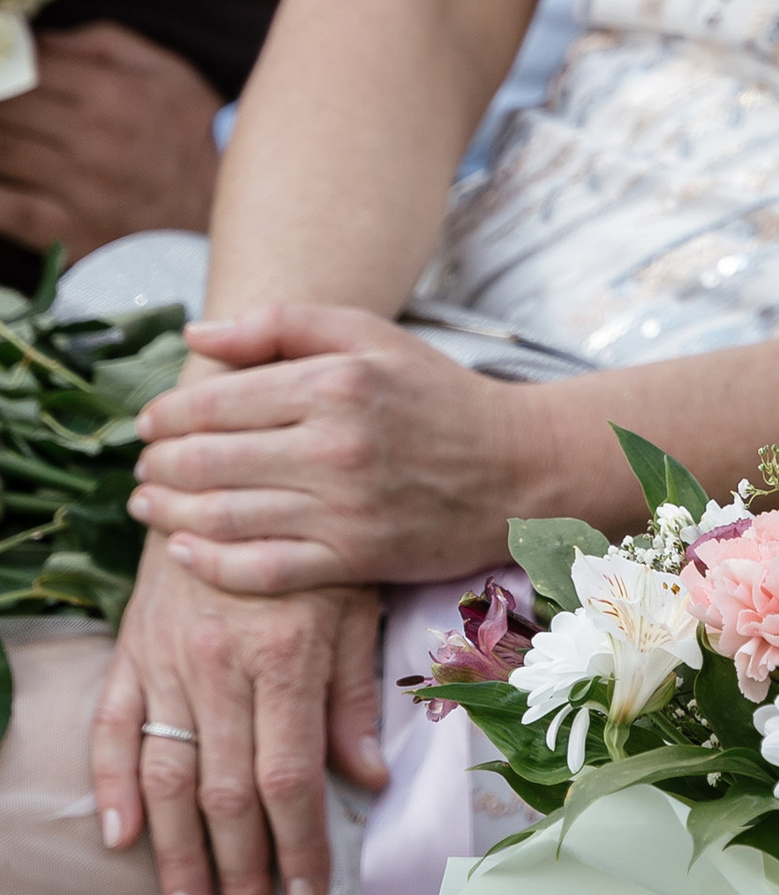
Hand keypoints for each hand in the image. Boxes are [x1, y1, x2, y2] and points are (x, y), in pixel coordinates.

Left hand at [0, 21, 220, 259]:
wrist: (231, 213)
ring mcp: (76, 186)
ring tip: (4, 134)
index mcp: (112, 91)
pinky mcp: (69, 231)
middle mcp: (90, 137)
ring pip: (0, 152)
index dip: (1, 62)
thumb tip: (39, 38)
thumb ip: (103, 43)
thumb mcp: (167, 70)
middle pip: (6, 108)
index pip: (27, 66)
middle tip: (0, 99)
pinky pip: (5, 210)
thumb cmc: (197, 136)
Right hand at [92, 537, 385, 894]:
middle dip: (240, 872)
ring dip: (175, 854)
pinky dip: (111, 787)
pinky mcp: (130, 651)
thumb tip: (369, 779)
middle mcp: (220, 666)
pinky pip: (112, 729)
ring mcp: (167, 662)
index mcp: (286, 655)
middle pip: (226, 794)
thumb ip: (354, 690)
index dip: (299, 846)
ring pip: (167, 777)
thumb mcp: (355, 596)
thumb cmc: (311, 536)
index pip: (289, 777)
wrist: (229, 469)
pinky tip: (120, 838)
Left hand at [129, 301, 547, 590]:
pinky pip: (262, 569)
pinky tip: (184, 550)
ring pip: (225, 516)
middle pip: (209, 460)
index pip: (218, 401)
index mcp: (336, 382)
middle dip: (158, 464)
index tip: (147, 422)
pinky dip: (211, 563)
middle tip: (143, 465)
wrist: (519, 466)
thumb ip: (281, 325)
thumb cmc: (438, 395)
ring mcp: (345, 507)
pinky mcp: (355, 559)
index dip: (166, 415)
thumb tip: (193, 335)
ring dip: (169, 512)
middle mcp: (336, 445)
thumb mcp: (370, 336)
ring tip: (147, 504)